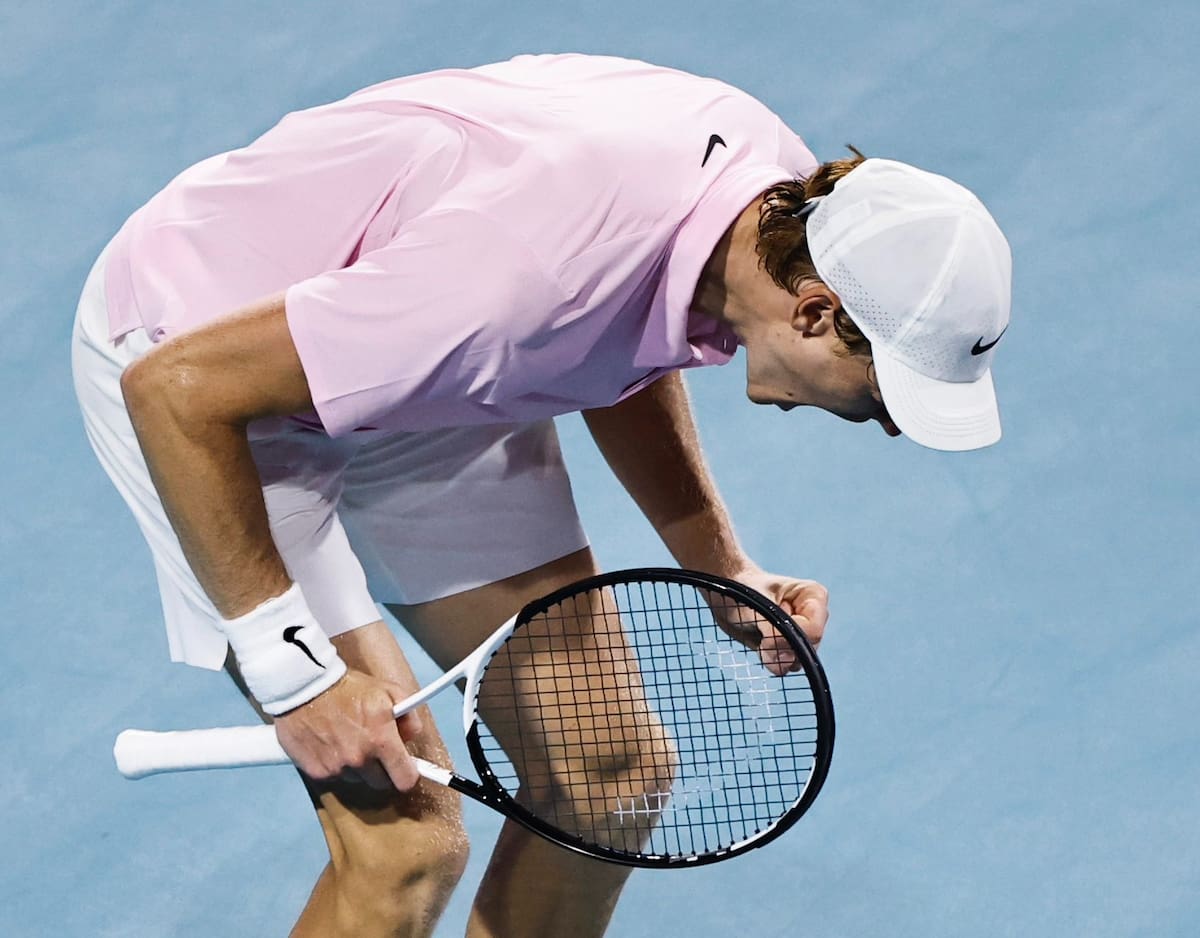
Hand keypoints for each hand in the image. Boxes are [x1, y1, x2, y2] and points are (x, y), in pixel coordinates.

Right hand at [272, 669, 424, 789]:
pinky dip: (335, 764)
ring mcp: (337, 767)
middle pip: (381, 783)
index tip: (405, 768)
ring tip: (349, 739)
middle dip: (382, 768)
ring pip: (357, 779)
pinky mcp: (316, 772)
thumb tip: (411, 738)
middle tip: (375, 749)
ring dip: (357, 766)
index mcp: (381, 739)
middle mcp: (359, 758)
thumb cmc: (347, 686)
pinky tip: (331, 743)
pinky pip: (335, 776)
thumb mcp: (389, 691)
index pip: (405, 779)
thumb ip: (409, 716)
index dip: (407, 774)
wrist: (303, 685)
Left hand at [712, 565, 829, 676]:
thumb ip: (774, 635)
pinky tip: (760, 641)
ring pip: (798, 661)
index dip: (788, 637)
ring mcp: (805, 634)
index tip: (766, 627)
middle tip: (760, 628)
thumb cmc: (741, 590)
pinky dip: (769, 658)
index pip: (813, 631)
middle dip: (780, 646)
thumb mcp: (756, 606)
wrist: (726, 597)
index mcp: (814, 595)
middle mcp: (815, 616)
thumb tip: (786, 665)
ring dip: (773, 653)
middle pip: (808, 650)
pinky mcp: (792, 648)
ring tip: (760, 631)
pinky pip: (786, 666)